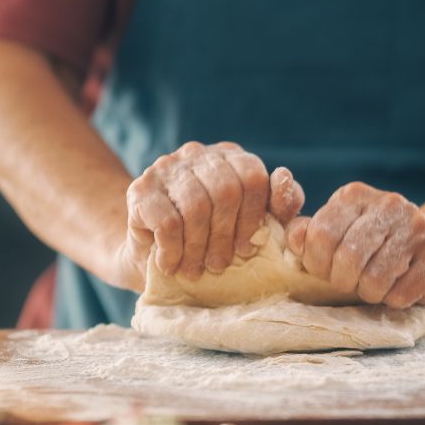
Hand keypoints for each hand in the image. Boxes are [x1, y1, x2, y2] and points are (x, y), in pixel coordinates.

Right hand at [112, 142, 303, 289]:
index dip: (253, 217)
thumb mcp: (251, 224)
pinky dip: (173, 250)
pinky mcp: (140, 189)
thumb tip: (284, 177)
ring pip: (196, 206)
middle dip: (225, 236)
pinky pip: (166, 221)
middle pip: (225, 191)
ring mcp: (167, 168)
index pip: (252, 175)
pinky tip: (172, 264)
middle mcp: (198, 155)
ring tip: (195, 270)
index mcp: (230, 157)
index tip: (247, 250)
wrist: (152, 252)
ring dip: (198, 247)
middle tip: (220, 266)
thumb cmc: (210, 239)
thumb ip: (278, 204)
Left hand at [286, 182, 424, 307]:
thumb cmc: (375, 247)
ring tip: (377, 285)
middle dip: (344, 282)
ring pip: (374, 280)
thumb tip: (295, 238)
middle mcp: (389, 203)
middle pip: (347, 259)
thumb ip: (310, 235)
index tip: (328, 270)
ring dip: (371, 294)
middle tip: (353, 283)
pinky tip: (401, 287)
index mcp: (355, 195)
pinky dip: (395, 301)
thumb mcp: (339, 233)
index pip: (320, 234)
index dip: (318, 264)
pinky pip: (401, 295)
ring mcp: (418, 227)